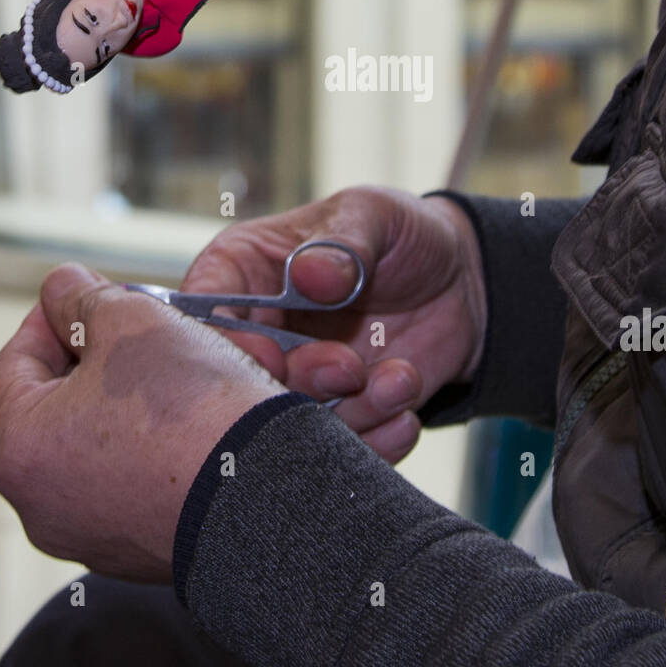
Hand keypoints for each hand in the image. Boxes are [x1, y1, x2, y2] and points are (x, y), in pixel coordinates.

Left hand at [0, 265, 284, 582]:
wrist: (266, 495)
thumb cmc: (190, 409)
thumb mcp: (132, 319)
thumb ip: (82, 296)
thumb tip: (62, 290)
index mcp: (17, 449)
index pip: (16, 361)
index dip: (56, 314)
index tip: (93, 294)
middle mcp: (41, 505)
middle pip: (62, 404)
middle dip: (107, 356)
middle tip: (145, 327)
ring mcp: (91, 535)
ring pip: (105, 442)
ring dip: (140, 397)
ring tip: (186, 365)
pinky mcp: (140, 551)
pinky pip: (140, 480)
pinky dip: (163, 444)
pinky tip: (202, 416)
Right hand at [182, 187, 487, 464]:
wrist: (462, 283)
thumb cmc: (400, 234)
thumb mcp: (374, 215)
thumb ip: (342, 242)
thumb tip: (308, 274)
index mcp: (242, 271)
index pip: (203, 313)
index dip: (225, 343)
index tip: (271, 353)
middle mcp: (258, 333)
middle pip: (241, 382)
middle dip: (297, 385)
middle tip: (350, 367)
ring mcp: (297, 382)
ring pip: (291, 426)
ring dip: (349, 413)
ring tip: (400, 379)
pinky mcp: (337, 418)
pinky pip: (340, 451)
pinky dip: (376, 440)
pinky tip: (406, 406)